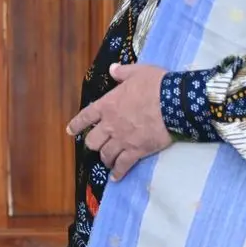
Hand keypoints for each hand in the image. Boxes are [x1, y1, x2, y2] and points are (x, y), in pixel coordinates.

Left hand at [66, 61, 170, 180]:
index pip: (85, 117)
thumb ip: (122, 72)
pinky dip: (118, 172)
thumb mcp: (138, 72)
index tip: (70, 131)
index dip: (76, 125)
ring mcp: (122, 140)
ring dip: (106, 159)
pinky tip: (116, 177)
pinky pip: (123, 166)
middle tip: (100, 145)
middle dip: (94, 144)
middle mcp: (110, 125)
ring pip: (106, 155)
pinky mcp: (136, 151)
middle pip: (92, 141)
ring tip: (109, 161)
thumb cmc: (156, 85)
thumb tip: (112, 69)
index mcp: (107, 105)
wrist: (174, 102)